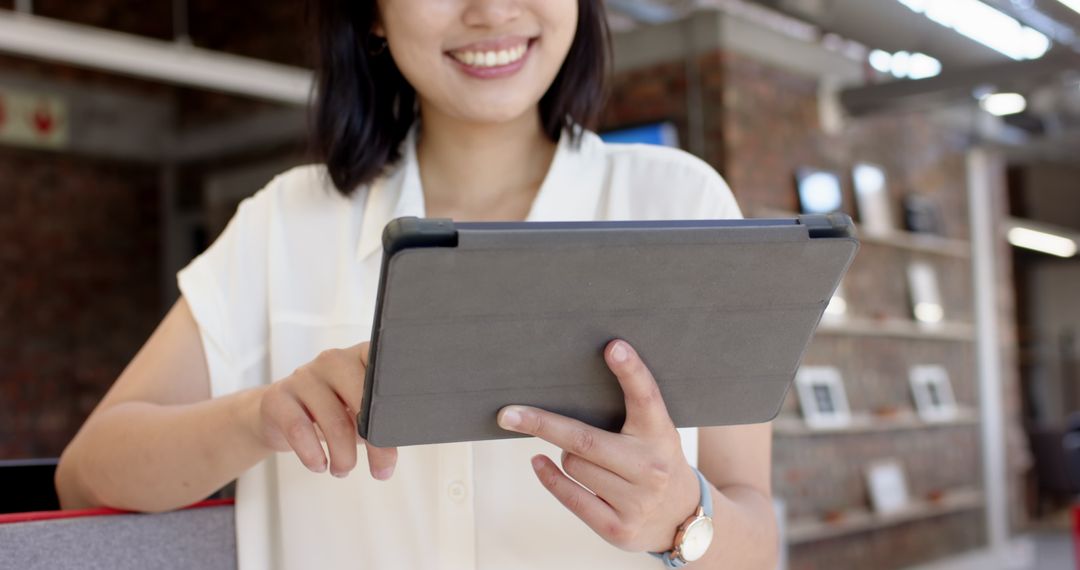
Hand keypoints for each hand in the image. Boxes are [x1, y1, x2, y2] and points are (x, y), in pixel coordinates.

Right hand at [254, 341, 397, 479]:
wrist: (278, 414)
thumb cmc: (332, 412)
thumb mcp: (361, 411)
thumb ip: (383, 418)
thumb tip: (401, 439)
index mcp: (361, 356)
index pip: (388, 368)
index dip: (398, 400)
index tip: (403, 430)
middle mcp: (334, 359)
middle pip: (364, 400)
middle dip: (377, 443)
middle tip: (382, 470)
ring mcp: (305, 375)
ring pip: (334, 421)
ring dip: (344, 456)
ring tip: (344, 470)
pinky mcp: (278, 396)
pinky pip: (300, 430)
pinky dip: (313, 455)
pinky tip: (320, 465)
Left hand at [497, 339, 701, 552]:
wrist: (684, 519)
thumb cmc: (655, 461)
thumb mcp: (654, 434)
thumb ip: (628, 412)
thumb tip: (573, 384)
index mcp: (661, 435)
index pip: (646, 397)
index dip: (631, 371)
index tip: (614, 346)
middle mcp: (651, 468)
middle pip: (584, 440)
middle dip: (542, 424)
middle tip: (508, 414)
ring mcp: (636, 501)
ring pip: (574, 465)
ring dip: (566, 456)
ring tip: (583, 456)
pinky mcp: (618, 528)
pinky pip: (571, 496)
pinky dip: (550, 478)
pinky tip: (539, 463)